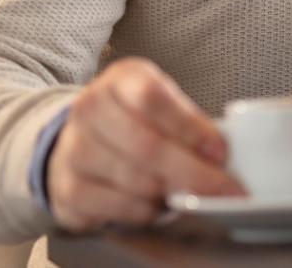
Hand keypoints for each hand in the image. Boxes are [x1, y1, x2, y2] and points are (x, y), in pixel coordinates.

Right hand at [47, 57, 243, 231]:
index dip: (189, 127)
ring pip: (133, 180)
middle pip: (146, 145)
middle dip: (192, 172)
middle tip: (223, 188)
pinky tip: (158, 204)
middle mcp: (89, 110)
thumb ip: (189, 122)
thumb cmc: (135, 120)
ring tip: (191, 194)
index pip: (152, 99)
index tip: (219, 151)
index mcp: (119, 80)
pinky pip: (117, 207)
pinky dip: (147, 211)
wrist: (78, 140)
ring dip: (170, 192)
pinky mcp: (67, 190)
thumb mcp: (162, 104)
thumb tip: (220, 155)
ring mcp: (73, 151)